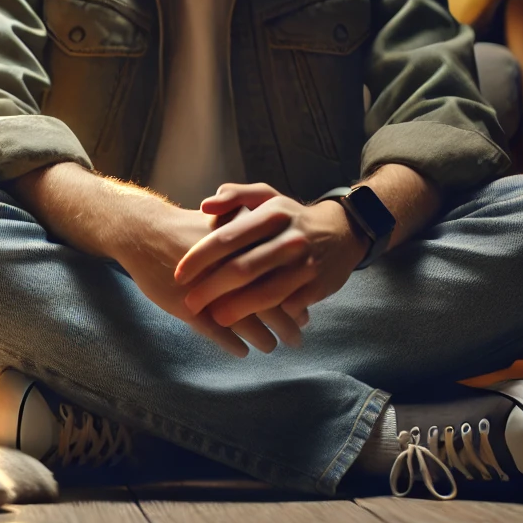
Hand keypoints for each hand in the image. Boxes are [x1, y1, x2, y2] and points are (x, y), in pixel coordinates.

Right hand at [113, 200, 311, 357]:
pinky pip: (217, 333)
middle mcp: (228, 271)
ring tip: (271, 345)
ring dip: (263, 339)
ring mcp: (208, 292)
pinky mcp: (188, 308)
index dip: (294, 299)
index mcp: (241, 249)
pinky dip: (233, 345)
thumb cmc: (186, 226)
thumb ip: (255, 236)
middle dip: (287, 325)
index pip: (279, 281)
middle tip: (297, 337)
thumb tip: (286, 244)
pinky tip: (242, 351)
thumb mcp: (224, 220)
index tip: (303, 312)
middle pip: (269, 304)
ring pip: (246, 323)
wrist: (142, 232)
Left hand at [174, 182, 367, 334]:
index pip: (227, 238)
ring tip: (214, 318)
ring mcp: (305, 265)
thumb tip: (206, 206)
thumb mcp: (266, 196)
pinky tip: (250, 326)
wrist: (342, 231)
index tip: (179, 273)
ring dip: (237, 309)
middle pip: (243, 269)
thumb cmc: (290, 216)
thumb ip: (235, 196)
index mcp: (271, 214)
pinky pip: (288, 307)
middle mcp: (289, 239)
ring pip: (266, 293)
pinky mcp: (318, 287)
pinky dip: (268, 317)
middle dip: (211, 288)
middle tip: (189, 302)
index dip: (200, 258)